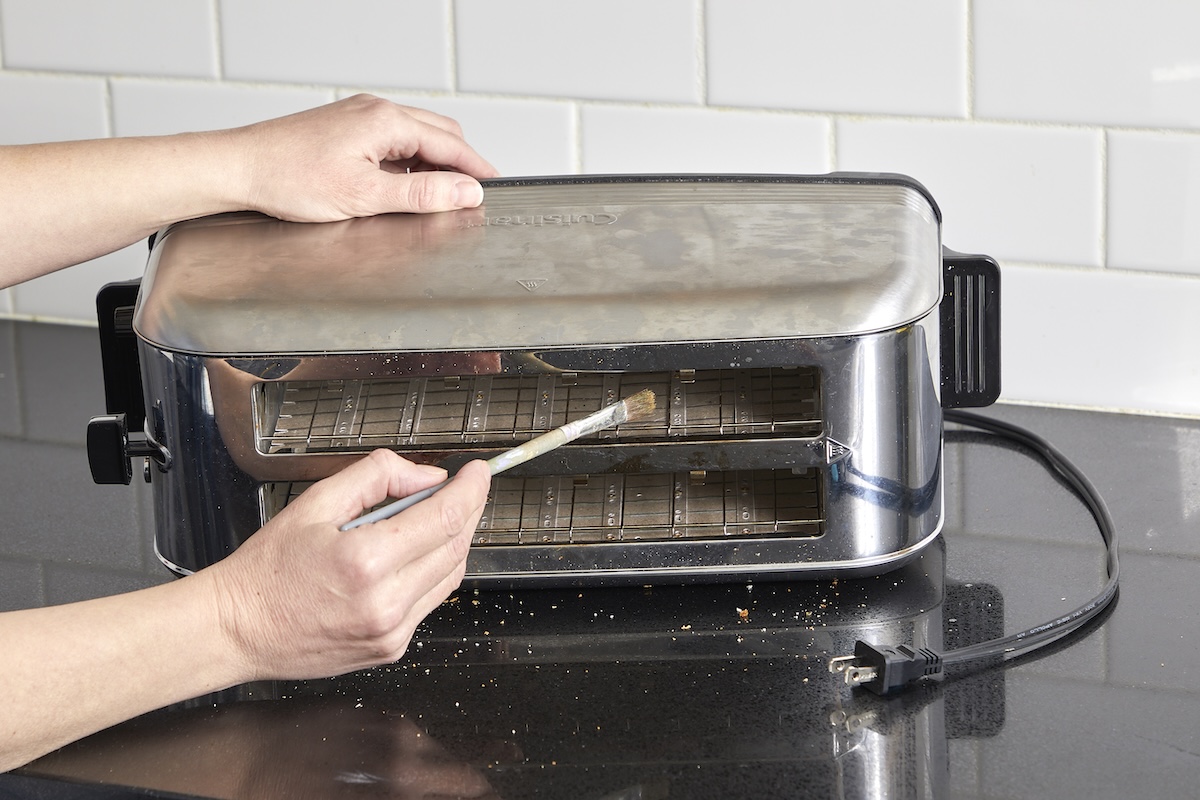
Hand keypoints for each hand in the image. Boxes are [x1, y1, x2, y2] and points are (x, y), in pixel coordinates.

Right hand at [205, 450, 490, 680]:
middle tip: (466, 488)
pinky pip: (430, 602)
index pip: (444, 518)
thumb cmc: (270, 569)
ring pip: (450, 576)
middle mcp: (384, 602)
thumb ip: (378, 477)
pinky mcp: (390, 648)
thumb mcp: (317, 502)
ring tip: (438, 517)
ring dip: (454, 542)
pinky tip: (414, 556)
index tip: (479, 472)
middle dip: (468, 511)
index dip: (471, 490)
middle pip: (456, 546)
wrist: (239, 629)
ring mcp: (391, 631)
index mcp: (364, 560)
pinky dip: (433, 573)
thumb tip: (428, 477)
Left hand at [233, 93, 500, 221]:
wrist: (239, 169)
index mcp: (386, 121)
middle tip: (471, 196)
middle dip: (459, 164)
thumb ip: (422, 196)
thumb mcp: (365, 196)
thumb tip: (466, 192)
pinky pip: (391, 141)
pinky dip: (407, 163)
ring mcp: (358, 117)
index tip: (494, 187)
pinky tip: (400, 188)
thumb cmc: (289, 179)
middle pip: (438, 135)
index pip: (451, 145)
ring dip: (432, 165)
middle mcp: (375, 111)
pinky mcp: (344, 128)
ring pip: (415, 137)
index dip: (476, 169)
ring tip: (437, 198)